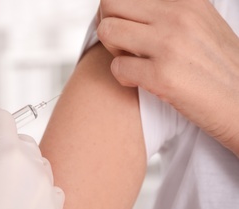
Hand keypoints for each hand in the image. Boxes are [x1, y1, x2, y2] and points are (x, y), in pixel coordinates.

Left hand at [97, 0, 238, 155]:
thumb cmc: (218, 71)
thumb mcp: (200, 26)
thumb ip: (168, 14)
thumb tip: (131, 12)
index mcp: (187, 1)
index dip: (117, 12)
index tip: (124, 28)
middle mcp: (178, 16)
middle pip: (110, 3)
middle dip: (109, 25)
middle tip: (122, 45)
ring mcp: (170, 45)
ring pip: (107, 30)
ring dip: (113, 50)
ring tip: (131, 62)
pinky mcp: (163, 76)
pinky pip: (116, 68)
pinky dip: (122, 78)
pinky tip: (140, 82)